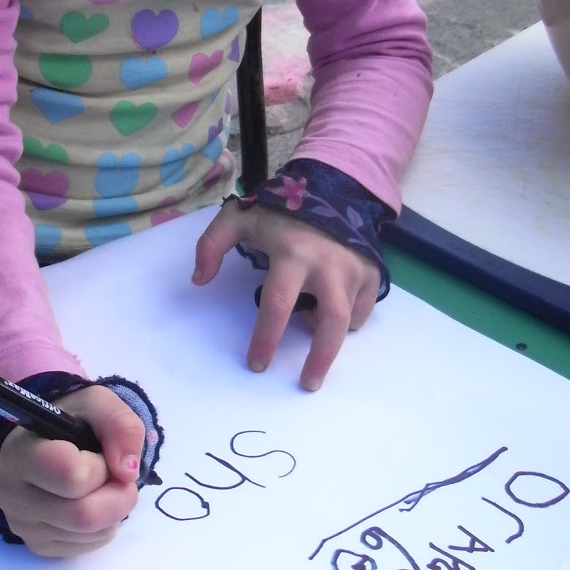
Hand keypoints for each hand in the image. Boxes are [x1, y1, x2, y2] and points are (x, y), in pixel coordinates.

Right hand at [0, 384, 145, 557]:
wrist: (46, 446)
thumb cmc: (69, 424)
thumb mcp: (97, 404)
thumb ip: (120, 424)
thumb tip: (127, 472)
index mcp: (21, 453)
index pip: (70, 475)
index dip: (99, 466)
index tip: (100, 454)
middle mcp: (13, 495)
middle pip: (83, 515)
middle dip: (117, 495)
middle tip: (119, 477)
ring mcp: (24, 526)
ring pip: (91, 534)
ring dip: (113, 510)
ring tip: (102, 486)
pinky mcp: (39, 546)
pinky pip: (88, 546)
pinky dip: (104, 526)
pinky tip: (92, 502)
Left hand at [191, 203, 380, 391]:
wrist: (331, 187)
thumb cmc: (280, 209)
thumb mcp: (238, 217)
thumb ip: (211, 245)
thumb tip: (198, 281)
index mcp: (292, 253)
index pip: (277, 305)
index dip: (266, 340)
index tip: (256, 364)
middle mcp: (327, 264)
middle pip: (330, 322)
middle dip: (319, 359)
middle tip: (306, 383)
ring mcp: (354, 269)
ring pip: (349, 319)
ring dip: (331, 339)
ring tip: (314, 341)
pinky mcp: (371, 271)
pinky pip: (362, 310)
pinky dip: (348, 320)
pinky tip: (330, 311)